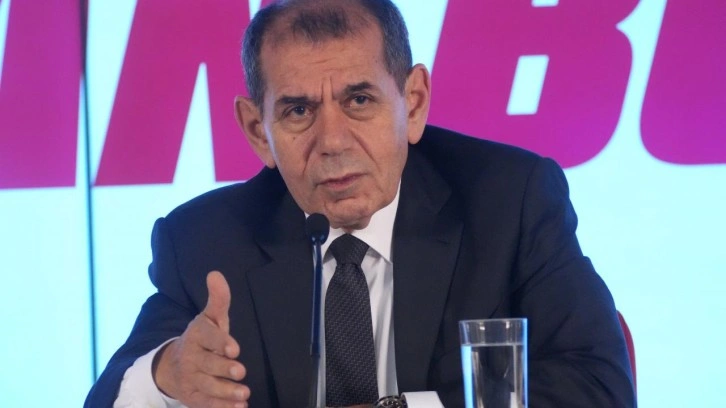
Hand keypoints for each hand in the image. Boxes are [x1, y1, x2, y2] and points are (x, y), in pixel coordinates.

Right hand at [153, 271, 249, 407]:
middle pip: (208, 364)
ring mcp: (191, 379)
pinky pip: (206, 404)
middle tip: (240, 371)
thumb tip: (216, 274)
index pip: (207, 337)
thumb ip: (218, 300)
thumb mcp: (210, 318)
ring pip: (207, 386)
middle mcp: (191, 357)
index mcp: (196, 335)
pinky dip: (221, 407)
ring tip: (244, 393)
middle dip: (224, 368)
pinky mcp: (193, 397)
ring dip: (226, 391)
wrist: (173, 366)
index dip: (220, 343)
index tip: (234, 348)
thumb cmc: (203, 339)